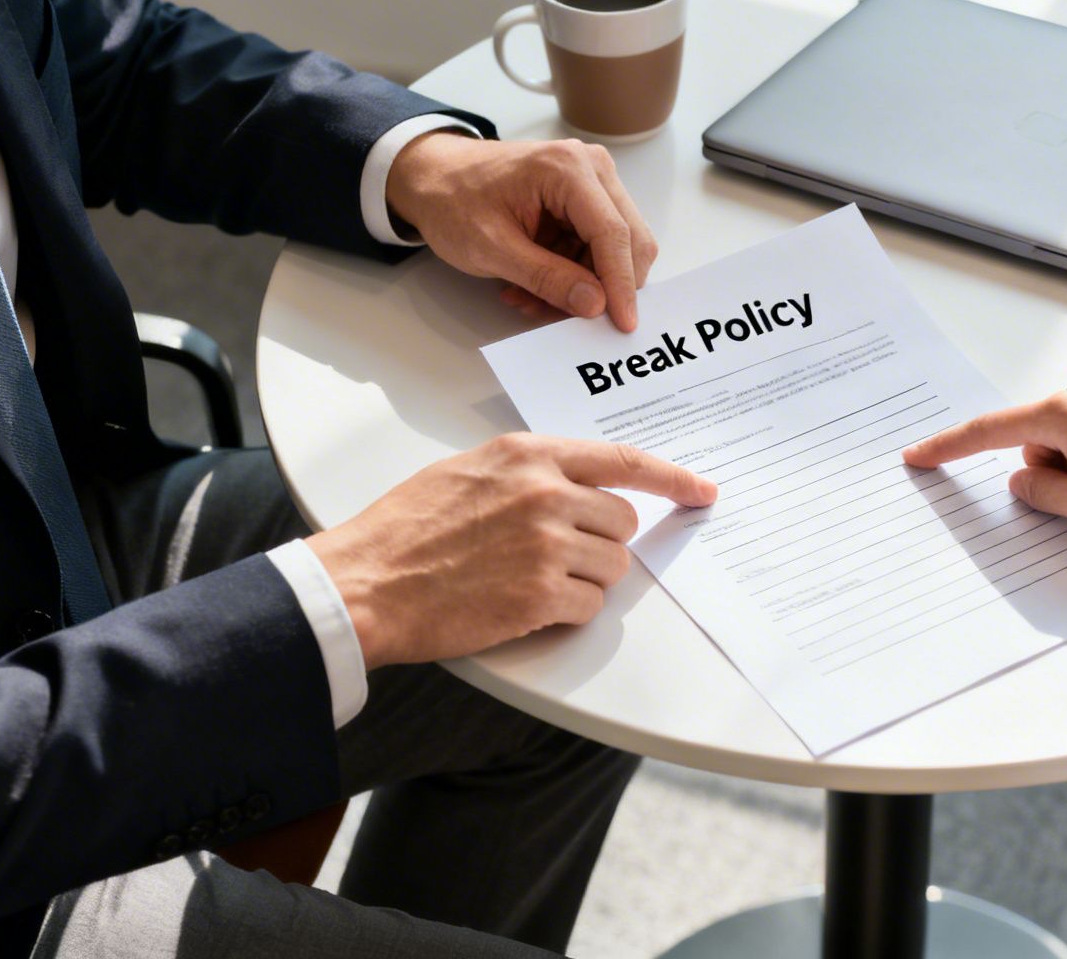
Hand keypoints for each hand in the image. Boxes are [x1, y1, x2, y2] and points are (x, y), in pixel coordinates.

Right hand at [310, 435, 715, 668]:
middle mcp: (547, 493)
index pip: (623, 461)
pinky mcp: (541, 596)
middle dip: (604, 542)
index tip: (701, 490)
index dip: (671, 478)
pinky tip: (523, 605)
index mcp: (530, 455)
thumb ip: (530, 471)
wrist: (366, 583)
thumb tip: (578, 486)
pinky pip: (589, 607)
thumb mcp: (470, 470)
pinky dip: (566, 612)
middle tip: (560, 555)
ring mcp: (547, 545)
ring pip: (612, 567)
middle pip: (623, 522)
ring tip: (530, 581)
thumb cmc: (406, 529)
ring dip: (584, 580)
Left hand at [385, 133, 658, 331]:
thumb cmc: (453, 200)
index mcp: (568, 169)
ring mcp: (592, 181)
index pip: (613, 233)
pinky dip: (574, 275)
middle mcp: (591, 167)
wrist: (434, 176)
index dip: (621, 283)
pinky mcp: (587, 200)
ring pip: (616, 249)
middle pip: (628, 238)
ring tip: (533, 300)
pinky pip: (597, 248)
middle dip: (603, 286)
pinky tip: (537, 286)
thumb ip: (546, 277)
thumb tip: (595, 304)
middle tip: (566, 318)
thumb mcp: (491, 248)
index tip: (623, 324)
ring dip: (584, 285)